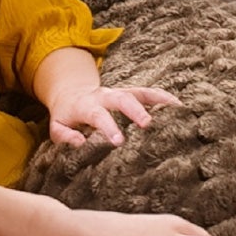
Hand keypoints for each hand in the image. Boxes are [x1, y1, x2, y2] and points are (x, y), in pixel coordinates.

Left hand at [46, 83, 177, 147]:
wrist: (71, 93)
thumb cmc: (66, 116)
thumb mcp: (57, 127)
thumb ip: (65, 136)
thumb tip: (80, 142)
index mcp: (86, 106)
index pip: (98, 115)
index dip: (108, 127)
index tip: (119, 141)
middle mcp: (105, 96)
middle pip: (122, 99)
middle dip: (135, 111)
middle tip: (148, 124)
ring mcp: (119, 92)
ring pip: (139, 92)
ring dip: (157, 100)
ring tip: (176, 110)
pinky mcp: (131, 92)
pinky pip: (148, 93)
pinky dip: (163, 98)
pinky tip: (179, 106)